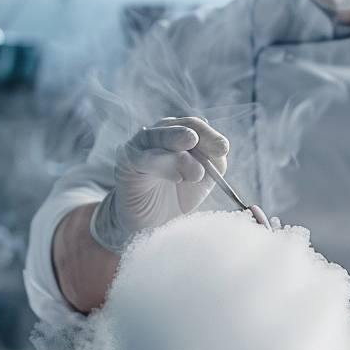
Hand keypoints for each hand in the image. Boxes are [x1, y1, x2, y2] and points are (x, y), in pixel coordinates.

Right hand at [89, 116, 229, 251]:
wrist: (149, 223)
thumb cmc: (175, 197)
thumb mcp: (203, 180)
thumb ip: (213, 163)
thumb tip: (219, 150)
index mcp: (179, 136)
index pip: (195, 126)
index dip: (210, 135)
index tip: (223, 149)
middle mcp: (159, 135)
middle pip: (178, 125)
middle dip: (197, 135)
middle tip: (211, 147)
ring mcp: (140, 146)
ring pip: (158, 138)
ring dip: (180, 155)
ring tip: (196, 172)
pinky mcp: (126, 161)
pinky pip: (142, 157)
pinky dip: (160, 165)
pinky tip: (176, 179)